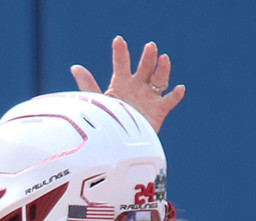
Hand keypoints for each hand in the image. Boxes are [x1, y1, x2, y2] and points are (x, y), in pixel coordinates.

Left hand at [71, 36, 185, 132]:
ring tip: (164, 59)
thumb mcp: (98, 102)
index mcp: (122, 82)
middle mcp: (137, 86)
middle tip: (149, 47)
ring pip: (159, 79)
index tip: (119, 40)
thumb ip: (88, 85)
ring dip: (163, 68)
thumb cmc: (110, 120)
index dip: (120, 52)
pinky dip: (176, 95)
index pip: (121, 64)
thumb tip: (75, 68)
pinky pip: (170, 101)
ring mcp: (150, 96)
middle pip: (144, 67)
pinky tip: (180, 88)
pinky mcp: (159, 109)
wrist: (120, 144)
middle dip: (148, 57)